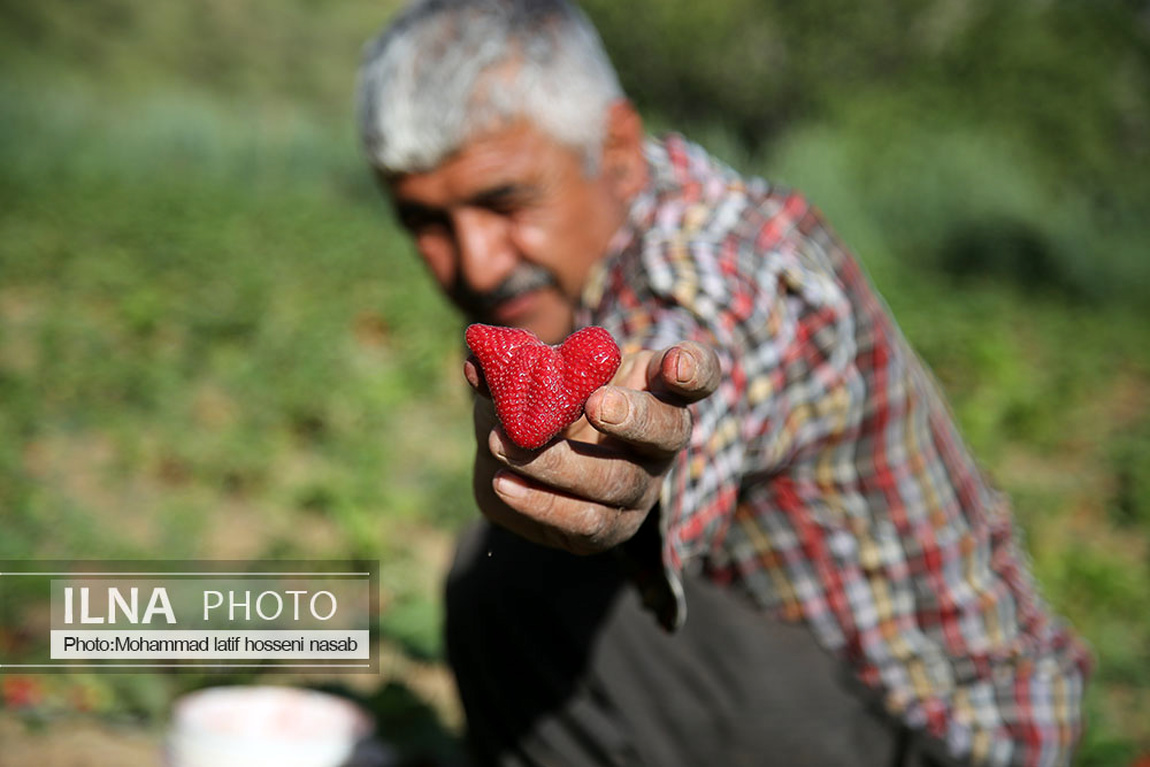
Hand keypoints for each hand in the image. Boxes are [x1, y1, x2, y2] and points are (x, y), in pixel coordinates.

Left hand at [466, 341, 720, 554]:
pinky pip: (584, 522)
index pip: (697, 374)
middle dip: (636, 418)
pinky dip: (541, 502)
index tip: (674, 365)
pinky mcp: (608, 528)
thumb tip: (476, 363)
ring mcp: (638, 488)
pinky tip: (504, 482)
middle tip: (600, 404)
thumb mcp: (529, 375)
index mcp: (654, 388)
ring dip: (560, 464)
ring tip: (502, 444)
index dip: (694, 369)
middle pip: (670, 431)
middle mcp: (658, 441)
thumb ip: (509, 366)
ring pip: (616, 482)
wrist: (520, 461)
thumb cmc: (539, 402)